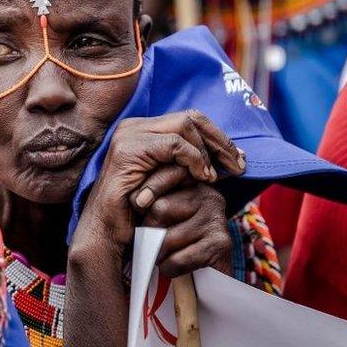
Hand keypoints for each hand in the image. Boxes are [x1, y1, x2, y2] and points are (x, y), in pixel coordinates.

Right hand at [61, 110, 241, 346]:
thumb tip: (229, 153)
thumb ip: (188, 162)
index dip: (217, 136)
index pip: (189, 119)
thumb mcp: (169, 180)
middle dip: (220, 141)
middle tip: (239, 165)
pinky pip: (174, 144)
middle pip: (190, 117)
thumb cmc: (138, 211)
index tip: (236, 159)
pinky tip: (201, 178)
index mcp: (141, 129)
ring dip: (206, 153)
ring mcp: (129, 135)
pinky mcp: (130, 149)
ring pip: (185, 126)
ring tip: (214, 177)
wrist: (107, 229)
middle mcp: (133, 126)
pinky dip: (194, 160)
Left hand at [140, 172, 232, 276]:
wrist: (211, 277)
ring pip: (166, 237)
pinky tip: (174, 267)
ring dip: (158, 254)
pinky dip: (169, 268)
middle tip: (152, 243)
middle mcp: (209, 196)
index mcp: (194, 183)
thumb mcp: (160, 215)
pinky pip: (178, 259)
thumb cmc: (175, 242)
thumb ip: (149, 200)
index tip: (139, 204)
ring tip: (163, 256)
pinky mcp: (221, 244)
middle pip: (160, 208)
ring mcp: (217, 219)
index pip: (167, 174)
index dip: (148, 189)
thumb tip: (136, 199)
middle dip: (148, 232)